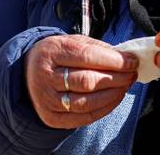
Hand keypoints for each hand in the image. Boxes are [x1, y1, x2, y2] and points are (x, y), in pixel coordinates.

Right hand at [24, 34, 138, 128]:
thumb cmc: (57, 55)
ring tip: (125, 86)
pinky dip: (104, 109)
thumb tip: (124, 57)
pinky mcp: (51, 117)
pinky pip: (83, 117)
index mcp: (52, 51)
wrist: (27, 73)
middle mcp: (46, 76)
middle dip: (116, 78)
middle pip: (87, 81)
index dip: (114, 60)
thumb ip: (97, 47)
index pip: (87, 56)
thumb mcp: (72, 41)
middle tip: (132, 74)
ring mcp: (47, 99)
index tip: (132, 61)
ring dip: (112, 95)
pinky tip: (115, 98)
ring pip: (86, 102)